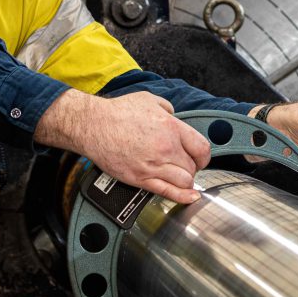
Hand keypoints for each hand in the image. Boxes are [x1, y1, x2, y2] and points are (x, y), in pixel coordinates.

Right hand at [34, 89, 210, 203]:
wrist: (93, 125)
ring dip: (185, 181)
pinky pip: (168, 192)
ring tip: (178, 176)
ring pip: (184, 182)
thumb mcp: (149, 99)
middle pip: (193, 167)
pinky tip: (190, 197)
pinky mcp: (140, 178)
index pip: (202, 148)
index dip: (203, 156)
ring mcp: (153, 165)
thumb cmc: (118, 112)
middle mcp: (165, 148)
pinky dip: (183, 197)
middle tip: (184, 166)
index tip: (200, 158)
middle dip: (191, 168)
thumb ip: (168, 108)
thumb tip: (175, 116)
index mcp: (171, 127)